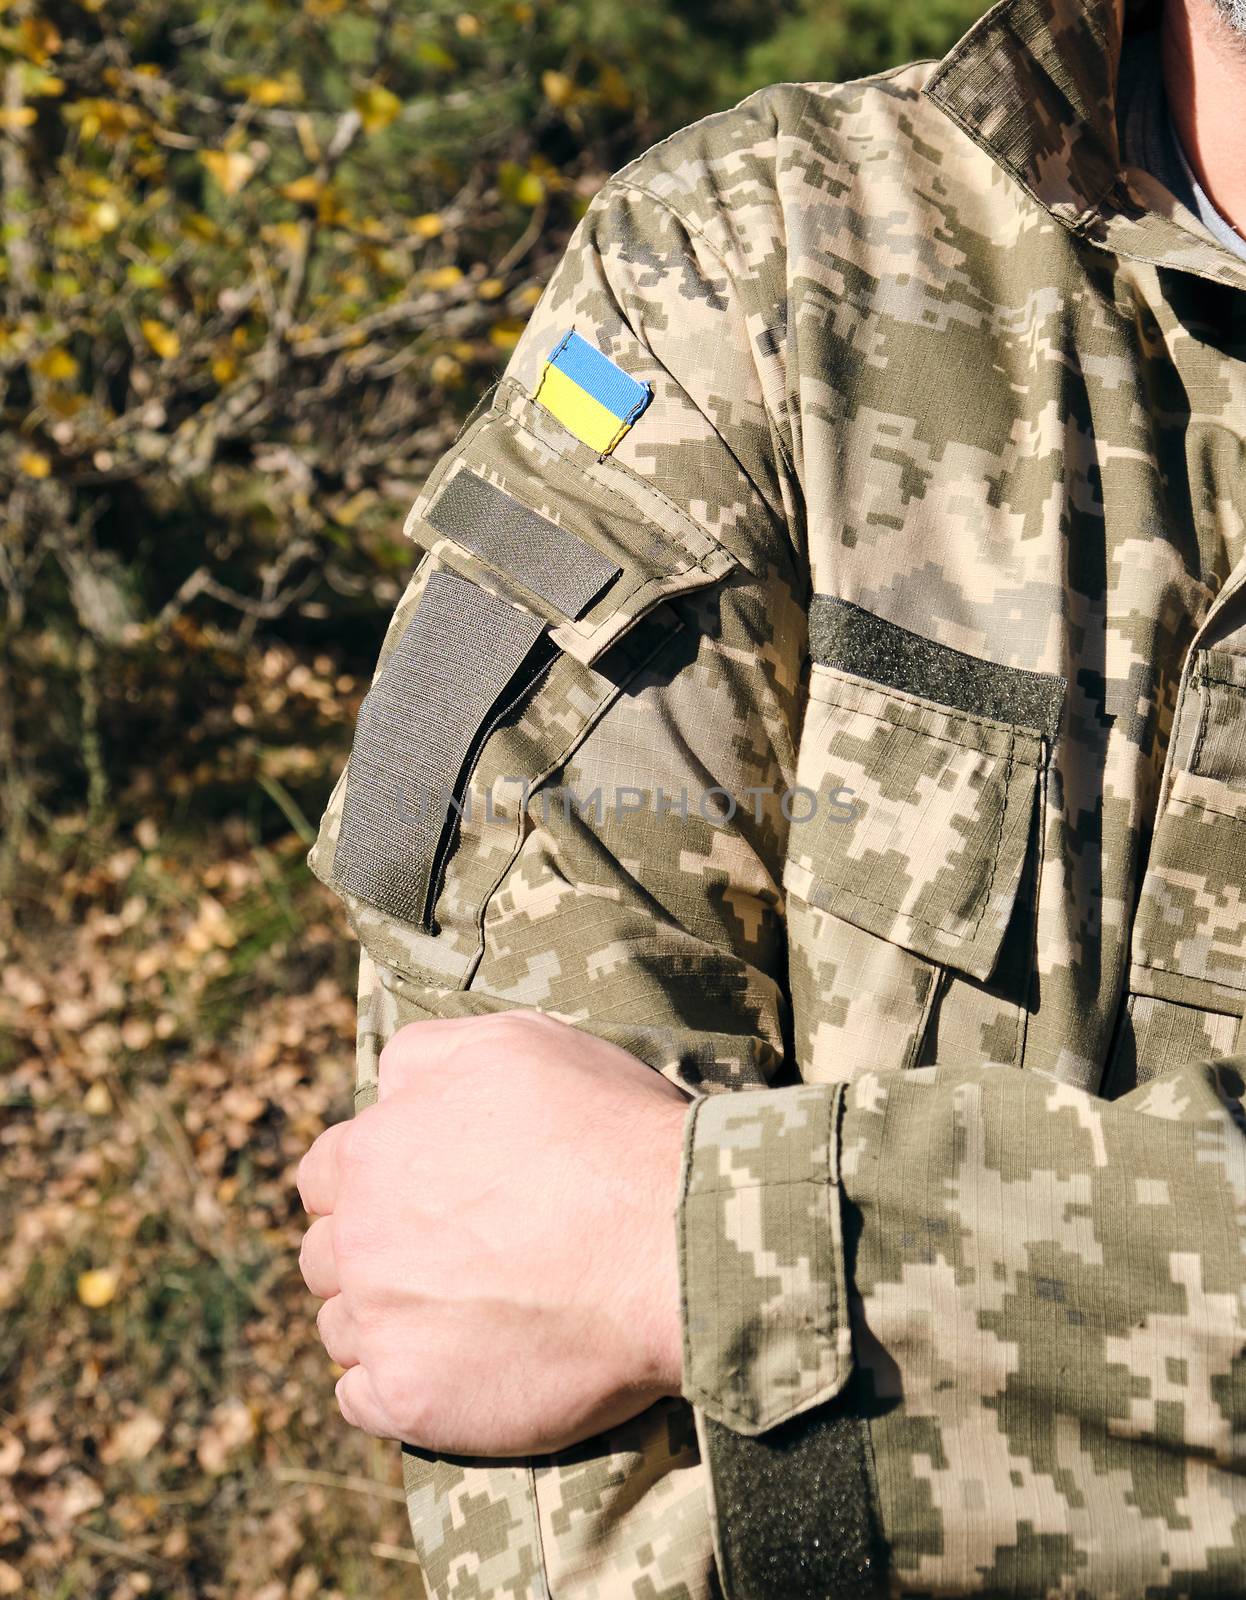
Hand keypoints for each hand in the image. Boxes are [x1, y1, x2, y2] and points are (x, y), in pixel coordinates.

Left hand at [296, 1009, 690, 1454]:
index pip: (324, 1174)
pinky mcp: (409, 1398)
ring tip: (464, 1318)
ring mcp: (380, 1322)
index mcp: (373, 1150)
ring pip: (343, 1327)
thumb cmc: (606, 1133)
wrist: (669, 1243)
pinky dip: (394, 1388)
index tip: (420, 1199)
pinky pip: (361, 1401)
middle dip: (373, 1253)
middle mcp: (358, 1236)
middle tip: (449, 1261)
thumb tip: (383, 1084)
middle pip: (327, 1253)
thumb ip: (426, 1057)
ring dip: (386, 1323)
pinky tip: (451, 1372)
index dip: (369, 1185)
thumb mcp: (512, 1044)